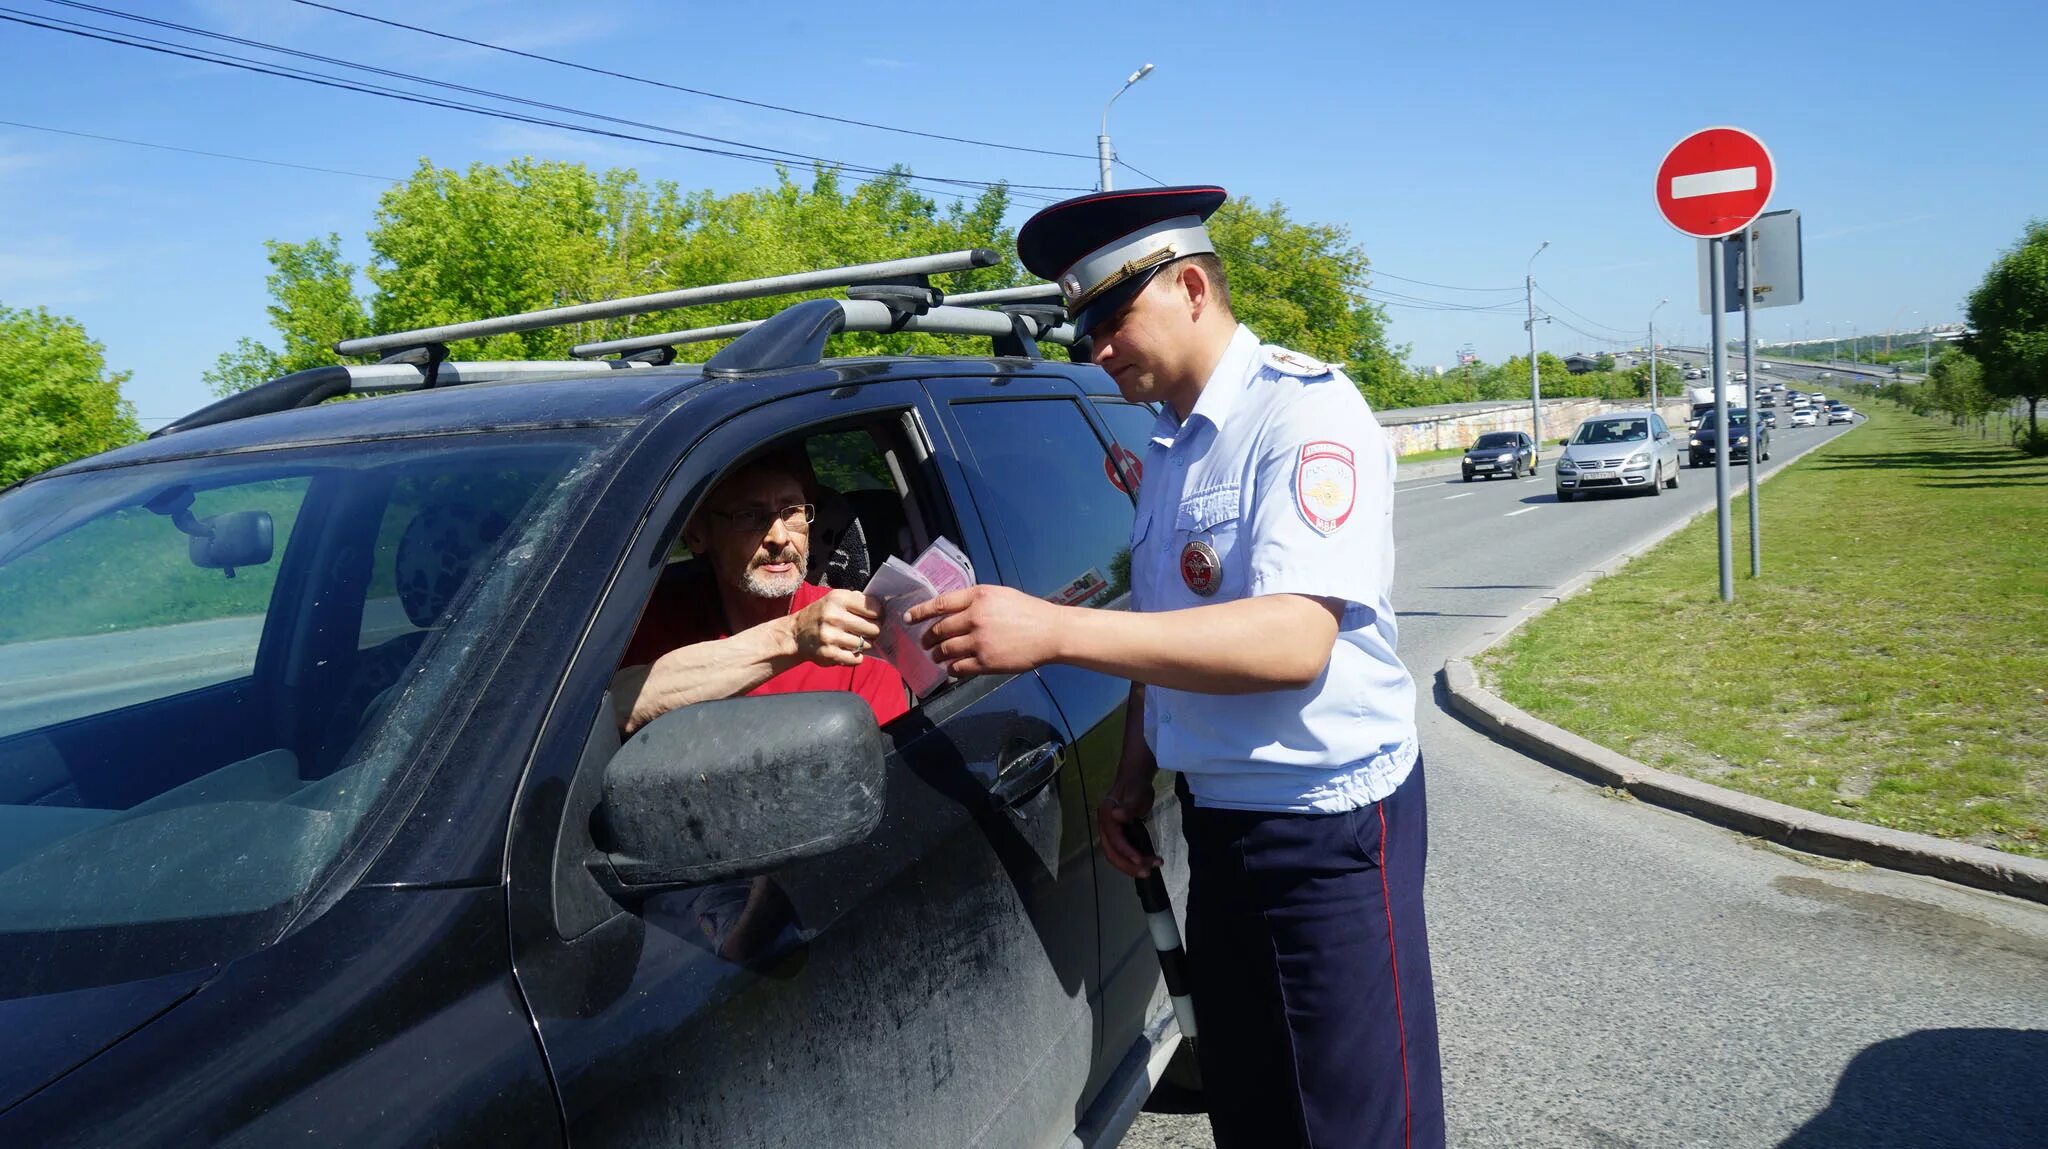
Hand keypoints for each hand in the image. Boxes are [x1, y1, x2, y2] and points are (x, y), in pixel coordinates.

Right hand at [791, 590, 883, 667]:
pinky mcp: (829, 654)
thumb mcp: (834, 599)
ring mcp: (831, 636)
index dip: (878, 614)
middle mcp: (834, 616)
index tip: (874, 617)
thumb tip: (881, 607)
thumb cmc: (821, 615)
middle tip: (867, 631)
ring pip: (866, 644)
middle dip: (874, 631)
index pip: (874, 608)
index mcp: (838, 599)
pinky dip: (857, 657)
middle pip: (873, 628)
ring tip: (855, 640)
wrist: (795, 635)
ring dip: (864, 644)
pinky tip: (850, 651)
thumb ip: (856, 600)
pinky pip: (857, 659)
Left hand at [906, 584, 1064, 675]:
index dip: (920, 612)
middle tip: (926, 643)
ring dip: (937, 655)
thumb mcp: (1000, 595)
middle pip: (939, 629)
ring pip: (946, 650)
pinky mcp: (986, 662)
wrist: (1051, 632)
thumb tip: (951, 610)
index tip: (908, 618)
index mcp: (978, 596)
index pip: (940, 603)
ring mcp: (980, 641)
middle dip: (928, 638)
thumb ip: (975, 601)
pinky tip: (953, 668)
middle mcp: (975, 617)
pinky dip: (952, 669)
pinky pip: (958, 667)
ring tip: (937, 656)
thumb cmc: (1028, 612)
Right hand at [1097, 769, 1160, 877]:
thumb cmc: (1136, 786)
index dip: (1126, 851)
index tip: (1140, 859)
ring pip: (1116, 855)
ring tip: (1151, 868)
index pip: (1114, 839)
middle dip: (1128, 865)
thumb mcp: (1136, 793)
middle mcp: (1105, 827)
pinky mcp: (1118, 836)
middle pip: (1112, 852)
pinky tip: (1149, 862)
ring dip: (1131, 865)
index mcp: (1106, 816)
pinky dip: (1134, 859)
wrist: (1135, 779)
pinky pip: (1122, 852)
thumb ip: (1128, 806)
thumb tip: (1116, 815)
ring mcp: (1110, 833)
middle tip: (1147, 872)